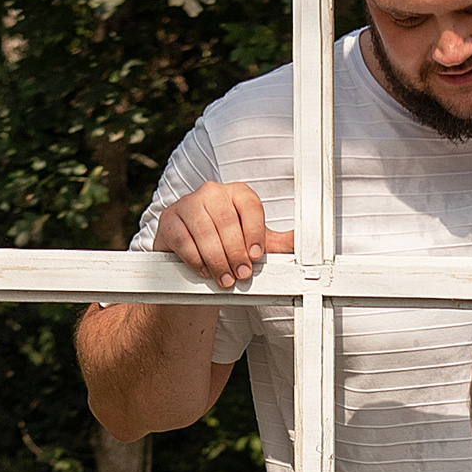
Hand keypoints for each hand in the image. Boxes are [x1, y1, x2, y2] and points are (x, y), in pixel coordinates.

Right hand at [153, 179, 294, 293]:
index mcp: (236, 193)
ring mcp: (188, 203)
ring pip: (205, 231)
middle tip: (242, 274)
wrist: (191, 261)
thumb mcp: (253, 245)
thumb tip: (302, 241)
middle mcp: (212, 192)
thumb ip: (278, 243)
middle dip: (236, 252)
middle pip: (227, 220)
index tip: (256, 255)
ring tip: (225, 278)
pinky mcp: (169, 220)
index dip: (255, 231)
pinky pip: (184, 239)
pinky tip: (205, 271)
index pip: (250, 205)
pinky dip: (196, 259)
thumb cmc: (226, 248)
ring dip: (217, 259)